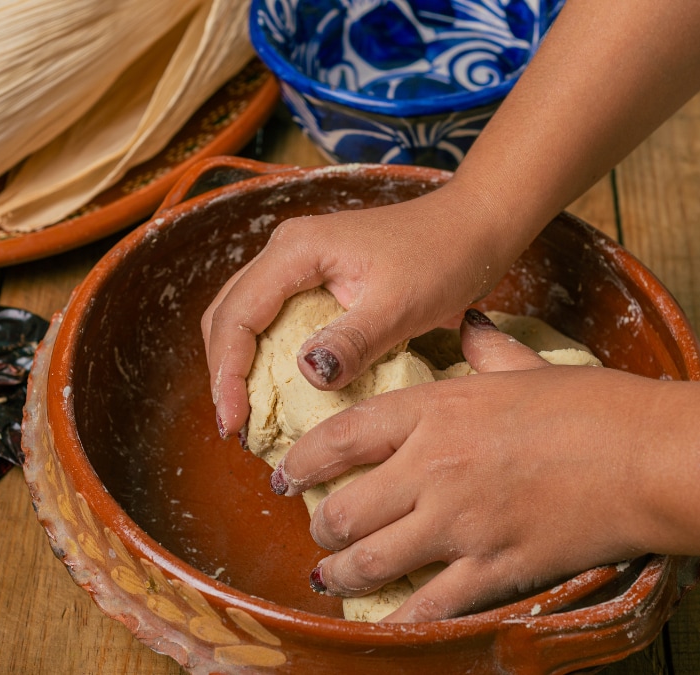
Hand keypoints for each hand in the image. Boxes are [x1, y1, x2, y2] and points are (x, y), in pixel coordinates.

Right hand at [202, 181, 533, 438]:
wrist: (475, 227)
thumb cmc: (445, 257)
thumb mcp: (401, 305)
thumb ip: (353, 340)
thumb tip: (308, 374)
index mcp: (297, 250)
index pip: (238, 316)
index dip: (227, 374)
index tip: (234, 424)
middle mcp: (287, 250)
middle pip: (228, 315)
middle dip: (225, 374)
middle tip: (237, 429)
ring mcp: (299, 262)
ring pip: (244, 316)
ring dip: (239, 366)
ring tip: (250, 416)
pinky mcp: (315, 278)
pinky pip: (272, 318)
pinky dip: (264, 356)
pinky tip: (278, 390)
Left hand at [275, 310, 657, 621]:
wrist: (649, 455)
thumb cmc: (593, 405)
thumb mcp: (526, 367)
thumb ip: (485, 350)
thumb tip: (470, 329)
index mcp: (436, 410)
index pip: (341, 436)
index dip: (302, 461)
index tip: (287, 474)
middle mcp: (433, 467)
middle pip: (343, 509)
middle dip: (320, 525)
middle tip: (319, 530)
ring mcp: (459, 523)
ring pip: (369, 562)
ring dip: (340, 573)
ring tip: (330, 576)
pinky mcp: (492, 567)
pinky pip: (426, 606)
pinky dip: (397, 619)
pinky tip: (380, 622)